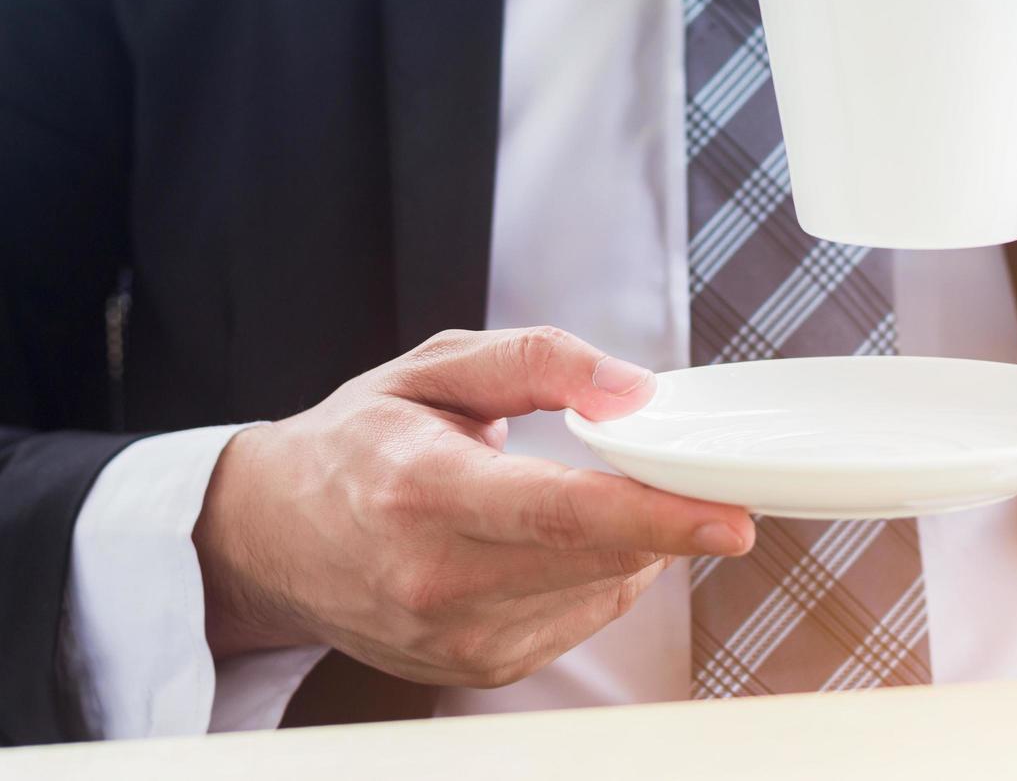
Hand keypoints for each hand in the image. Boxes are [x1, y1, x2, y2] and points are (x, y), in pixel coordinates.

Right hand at [193, 327, 753, 687]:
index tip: (731, 517)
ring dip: (627, 541)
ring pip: (604, 591)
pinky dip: (598, 574)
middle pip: (599, 559)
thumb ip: (538, 362)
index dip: (657, 517)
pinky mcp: (479, 668)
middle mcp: (436, 581)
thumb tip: (632, 391)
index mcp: (422, 492)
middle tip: (686, 473)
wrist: (272, 538)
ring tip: (571, 495)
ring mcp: (457, 640)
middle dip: (666, 517)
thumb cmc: (355, 443)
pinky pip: (584, 616)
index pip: (562, 515)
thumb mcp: (434, 368)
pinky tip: (550, 540)